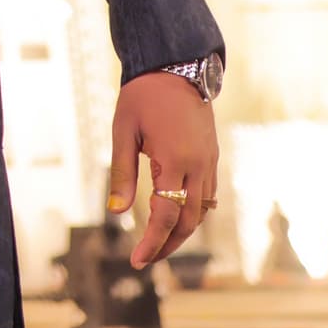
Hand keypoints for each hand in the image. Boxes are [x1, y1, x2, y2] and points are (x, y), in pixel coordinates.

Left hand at [108, 71, 217, 267]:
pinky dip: (193, 213)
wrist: (177, 66)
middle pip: (188, 221)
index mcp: (174, 160)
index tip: (138, 260)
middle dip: (167, 244)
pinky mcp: (212, 157)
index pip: (166, 216)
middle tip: (145, 257)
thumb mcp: (124, 130)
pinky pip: (207, 196)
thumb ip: (121, 172)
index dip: (153, 242)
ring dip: (181, 232)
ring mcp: (209, 163)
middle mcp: (197, 166)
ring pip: (201, 212)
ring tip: (158, 242)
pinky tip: (177, 218)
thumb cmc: (143, 96)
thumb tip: (114, 212)